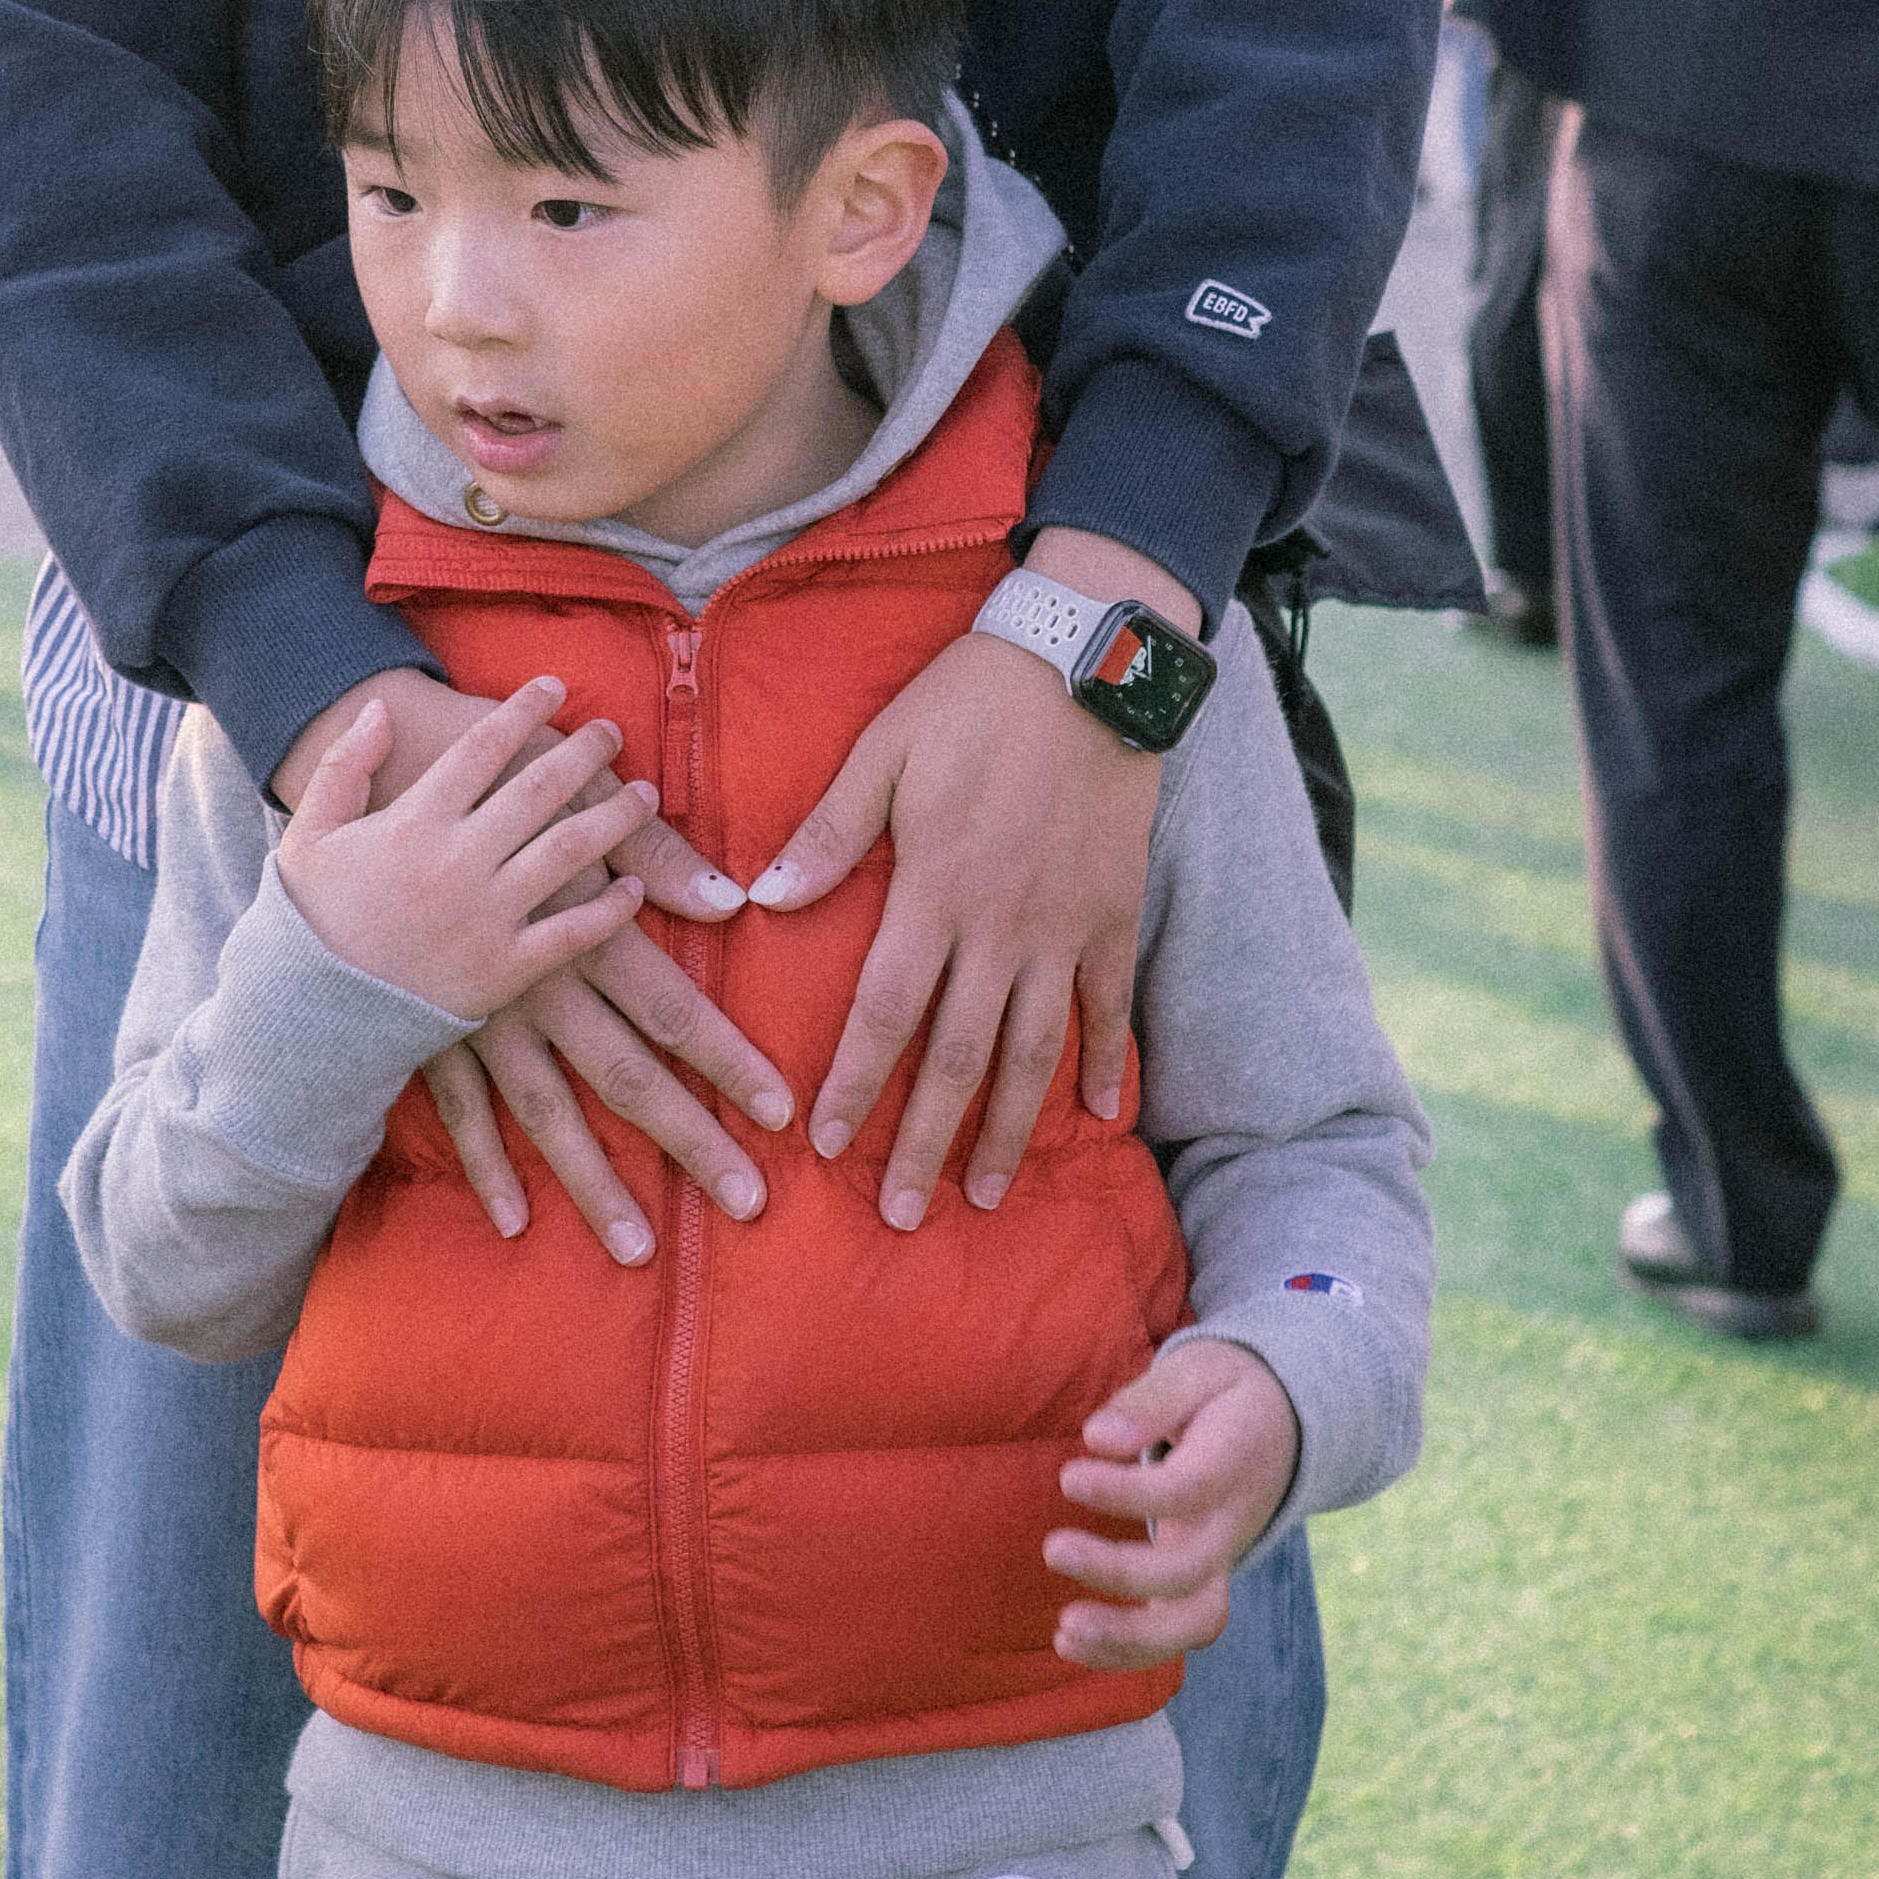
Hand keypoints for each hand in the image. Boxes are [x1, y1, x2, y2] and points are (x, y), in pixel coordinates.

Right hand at [275, 667, 784, 1267]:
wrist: (368, 784)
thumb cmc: (483, 777)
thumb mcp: (570, 799)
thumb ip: (654, 852)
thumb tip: (732, 902)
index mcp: (583, 930)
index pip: (675, 1011)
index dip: (731, 1063)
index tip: (779, 1115)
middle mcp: (540, 987)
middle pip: (628, 1080)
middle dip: (691, 1143)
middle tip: (748, 1203)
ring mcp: (480, 1017)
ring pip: (548, 1116)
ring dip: (595, 1184)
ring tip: (637, 1250)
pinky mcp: (429, 1029)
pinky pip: (461, 1113)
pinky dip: (487, 1166)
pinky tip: (517, 1221)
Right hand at [276, 676, 658, 1027]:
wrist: (311, 1014)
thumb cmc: (308, 921)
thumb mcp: (309, 834)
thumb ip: (344, 767)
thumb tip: (378, 708)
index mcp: (412, 822)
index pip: (482, 748)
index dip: (523, 710)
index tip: (554, 686)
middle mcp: (458, 861)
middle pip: (538, 790)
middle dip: (583, 753)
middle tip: (614, 731)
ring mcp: (486, 916)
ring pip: (568, 852)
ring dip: (614, 819)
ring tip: (644, 795)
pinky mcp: (504, 970)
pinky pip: (571, 934)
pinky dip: (609, 911)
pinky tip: (632, 890)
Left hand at [746, 527, 1191, 1229]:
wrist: (1087, 664)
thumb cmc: (970, 704)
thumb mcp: (882, 754)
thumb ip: (827, 834)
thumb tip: (761, 900)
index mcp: (934, 893)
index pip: (887, 1013)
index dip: (858, 1084)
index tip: (833, 1147)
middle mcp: (1002, 928)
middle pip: (961, 1058)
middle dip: (927, 1140)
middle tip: (904, 1215)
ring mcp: (1067, 928)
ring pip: (1038, 1051)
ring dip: (1013, 1129)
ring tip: (990, 1192)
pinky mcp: (1117, 913)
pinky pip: (1115, 1005)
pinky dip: (1112, 1062)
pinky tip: (1105, 1113)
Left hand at [1044, 1334, 1301, 1667]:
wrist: (1286, 1422)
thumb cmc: (1226, 1391)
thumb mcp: (1198, 1370)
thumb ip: (1150, 1401)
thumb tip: (1098, 1438)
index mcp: (1234, 1462)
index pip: (1186, 1491)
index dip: (1126, 1494)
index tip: (1069, 1477)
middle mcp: (1232, 1523)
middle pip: (1187, 1571)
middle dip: (1119, 1573)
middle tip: (1052, 1548)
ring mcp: (1222, 1560)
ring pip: (1193, 1623)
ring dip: (1129, 1639)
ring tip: (1063, 1633)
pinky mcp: (1204, 1582)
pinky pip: (1178, 1633)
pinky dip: (1128, 1652)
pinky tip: (1070, 1645)